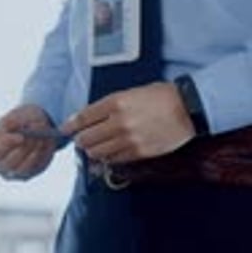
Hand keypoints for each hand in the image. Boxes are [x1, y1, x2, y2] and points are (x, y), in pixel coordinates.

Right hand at [0, 104, 56, 180]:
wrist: (30, 125)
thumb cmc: (17, 121)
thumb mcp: (14, 116)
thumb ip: (12, 122)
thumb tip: (14, 129)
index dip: (5, 145)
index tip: (20, 136)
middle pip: (6, 165)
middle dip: (23, 150)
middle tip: (35, 137)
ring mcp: (9, 174)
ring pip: (21, 171)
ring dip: (34, 153)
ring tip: (43, 137)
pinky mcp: (25, 175)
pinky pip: (35, 169)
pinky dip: (43, 155)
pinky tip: (48, 141)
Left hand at [59, 82, 195, 163]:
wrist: (186, 108)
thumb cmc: (161, 96)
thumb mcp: (132, 93)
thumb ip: (111, 106)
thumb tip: (92, 118)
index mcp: (116, 102)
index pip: (84, 117)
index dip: (70, 125)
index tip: (64, 129)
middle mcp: (119, 122)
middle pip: (86, 138)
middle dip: (80, 140)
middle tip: (81, 139)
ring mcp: (128, 139)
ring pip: (97, 152)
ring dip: (93, 150)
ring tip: (94, 147)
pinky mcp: (138, 152)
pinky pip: (114, 159)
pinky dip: (107, 158)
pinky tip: (109, 153)